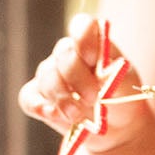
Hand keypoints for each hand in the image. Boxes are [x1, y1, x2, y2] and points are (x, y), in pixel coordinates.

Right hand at [18, 13, 154, 153]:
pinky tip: (55, 115)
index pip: (82, 25)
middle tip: (92, 98)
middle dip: (77, 78)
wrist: (117, 128)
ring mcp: (50, 75)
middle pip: (63, 55)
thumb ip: (113, 73)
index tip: (93, 59)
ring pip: (46, 78)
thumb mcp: (125, 84)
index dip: (84, 39)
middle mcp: (67, 54)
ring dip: (62, 97)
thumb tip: (98, 72)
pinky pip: (28, 97)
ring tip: (78, 114)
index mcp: (92, 43)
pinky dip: (40, 106)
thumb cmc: (123, 98)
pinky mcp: (38, 98)